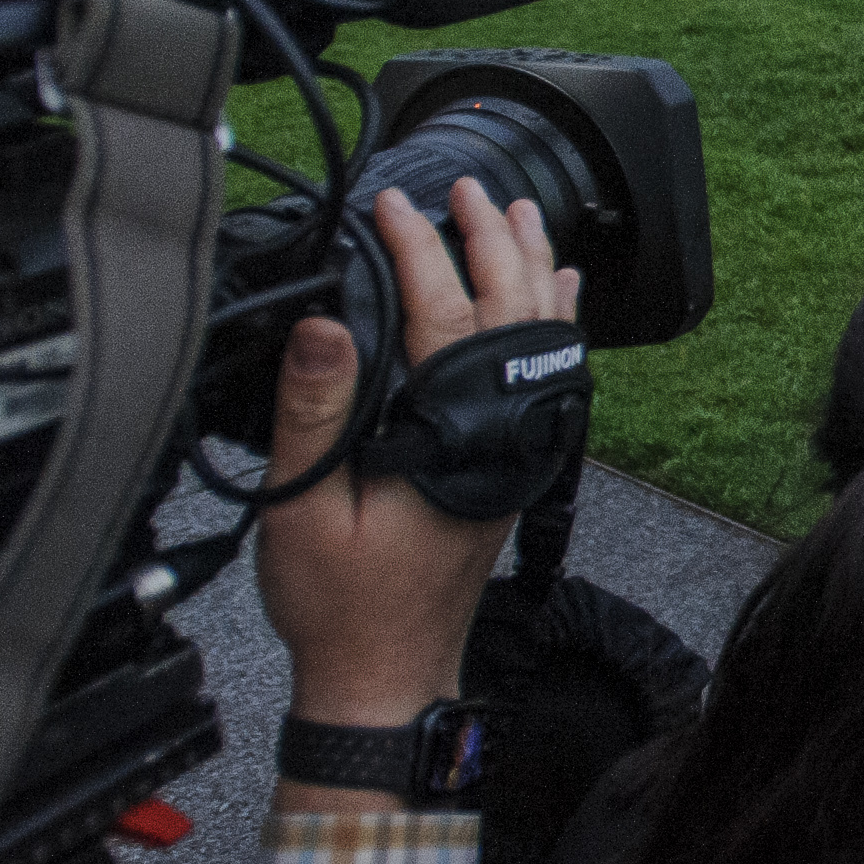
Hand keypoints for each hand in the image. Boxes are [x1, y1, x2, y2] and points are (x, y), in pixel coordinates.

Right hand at [260, 183, 579, 804]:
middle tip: (470, 189)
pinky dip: (552, 320)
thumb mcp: (306, 508)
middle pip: (510, 312)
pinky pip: (546, 372)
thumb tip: (322, 326)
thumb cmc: (343, 605)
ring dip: (530, 269)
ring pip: (540, 338)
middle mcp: (499, 435)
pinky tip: (557, 290)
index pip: (441, 317)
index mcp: (448, 436)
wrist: (388, 674)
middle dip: (491, 240)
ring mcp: (517, 449)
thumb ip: (316, 413)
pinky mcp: (516, 463)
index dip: (416, 251)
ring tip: (520, 214)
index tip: (390, 205)